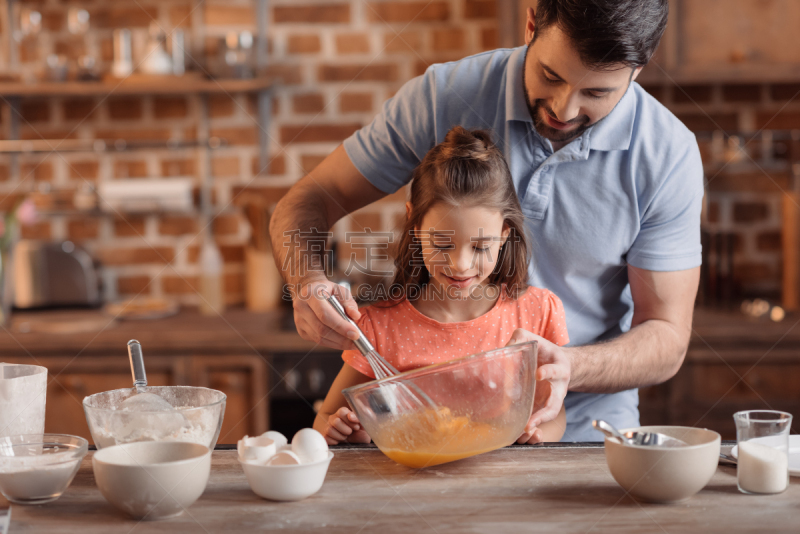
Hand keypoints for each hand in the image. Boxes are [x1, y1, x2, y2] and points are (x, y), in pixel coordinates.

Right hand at [292, 278, 360, 349]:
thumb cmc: (327, 290)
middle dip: (341, 338)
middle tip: (357, 342)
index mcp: (310, 295)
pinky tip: (342, 342)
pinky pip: (318, 341)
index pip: (324, 314)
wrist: (309, 290)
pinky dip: (332, 343)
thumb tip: (356, 316)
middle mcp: (301, 308)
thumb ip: (348, 302)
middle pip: (321, 328)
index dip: (340, 326)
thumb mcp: (340, 290)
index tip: (355, 334)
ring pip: (319, 338)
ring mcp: (299, 321)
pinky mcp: (301, 330)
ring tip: (352, 343)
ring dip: (338, 343)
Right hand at [321, 407, 370, 444]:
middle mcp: (334, 418)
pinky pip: (326, 438)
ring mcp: (328, 427)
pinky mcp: (325, 436)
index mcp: (343, 412)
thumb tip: (350, 416)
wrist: (358, 443)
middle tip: (350, 432)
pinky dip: (335, 442)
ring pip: (330, 430)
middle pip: (335, 421)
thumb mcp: (366, 421)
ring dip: (340, 436)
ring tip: (345, 437)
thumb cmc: (362, 431)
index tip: (356, 427)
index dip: (349, 421)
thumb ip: (362, 414)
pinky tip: (339, 441)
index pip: (341, 412)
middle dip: (346, 430)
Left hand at [506, 329, 570, 443]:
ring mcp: (553, 398)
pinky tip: (520, 430)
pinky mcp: (544, 405)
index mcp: (559, 367)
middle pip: (556, 402)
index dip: (549, 372)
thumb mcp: (534, 339)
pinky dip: (532, 424)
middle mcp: (559, 386)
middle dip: (545, 412)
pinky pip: (540, 417)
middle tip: (531, 420)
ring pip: (549, 414)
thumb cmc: (543, 350)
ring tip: (525, 429)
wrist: (557, 362)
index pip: (556, 370)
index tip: (538, 374)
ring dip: (537, 422)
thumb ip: (520, 339)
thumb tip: (504, 348)